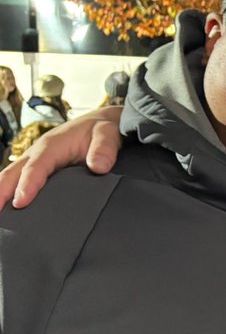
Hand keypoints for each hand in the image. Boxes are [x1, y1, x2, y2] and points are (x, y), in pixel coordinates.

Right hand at [0, 106, 122, 207]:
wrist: (101, 123)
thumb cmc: (101, 130)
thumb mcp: (107, 134)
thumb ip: (103, 149)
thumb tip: (98, 167)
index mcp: (51, 146)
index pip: (35, 167)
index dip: (27, 184)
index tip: (20, 202)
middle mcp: (37, 153)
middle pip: (13, 173)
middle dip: (1, 192)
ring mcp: (35, 161)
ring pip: (11, 177)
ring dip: (1, 193)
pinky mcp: (38, 168)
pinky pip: (19, 180)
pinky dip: (9, 192)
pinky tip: (7, 210)